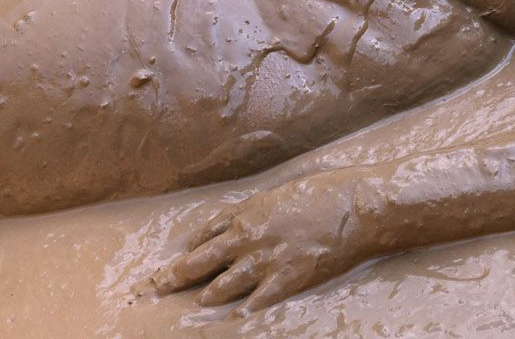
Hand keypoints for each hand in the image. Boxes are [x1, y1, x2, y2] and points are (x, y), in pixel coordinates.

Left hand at [154, 171, 380, 311]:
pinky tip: (229, 323)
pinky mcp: (285, 281)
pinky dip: (239, 315)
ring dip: (207, 296)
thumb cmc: (326, 191)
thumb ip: (260, 209)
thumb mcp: (284, 192)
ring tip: (197, 303)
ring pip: (222, 286)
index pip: (206, 234)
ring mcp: (265, 262)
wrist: (357, 206)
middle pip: (201, 261)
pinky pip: (254, 304)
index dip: (189, 247)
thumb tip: (245, 219)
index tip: (179, 256)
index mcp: (248, 213)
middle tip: (157, 286)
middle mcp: (248, 238)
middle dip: (176, 276)